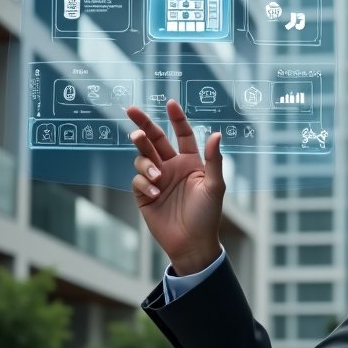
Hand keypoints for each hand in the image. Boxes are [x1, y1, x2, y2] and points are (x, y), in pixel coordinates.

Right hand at [126, 100, 224, 274]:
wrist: (192, 244)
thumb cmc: (208, 216)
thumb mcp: (214, 186)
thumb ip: (213, 160)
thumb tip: (216, 134)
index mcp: (190, 162)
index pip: (182, 134)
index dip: (177, 119)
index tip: (170, 103)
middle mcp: (172, 167)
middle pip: (154, 139)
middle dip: (143, 124)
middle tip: (131, 110)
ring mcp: (157, 180)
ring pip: (142, 158)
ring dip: (145, 162)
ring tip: (156, 176)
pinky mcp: (144, 194)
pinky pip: (138, 180)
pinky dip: (145, 183)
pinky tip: (156, 194)